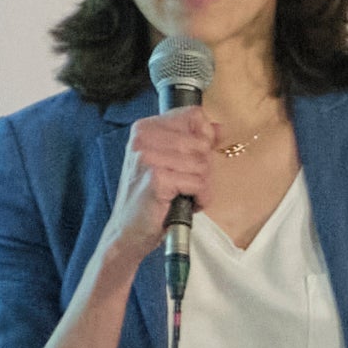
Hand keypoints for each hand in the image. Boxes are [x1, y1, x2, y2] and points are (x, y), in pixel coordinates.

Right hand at [101, 110, 233, 272]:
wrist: (127, 231)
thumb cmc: (149, 198)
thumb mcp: (170, 163)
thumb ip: (194, 141)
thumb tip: (219, 128)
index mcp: (145, 128)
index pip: (193, 116)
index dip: (204, 138)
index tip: (196, 157)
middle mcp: (143, 139)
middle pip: (201, 143)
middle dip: (203, 168)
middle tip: (187, 184)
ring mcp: (148, 158)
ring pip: (202, 164)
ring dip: (202, 186)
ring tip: (184, 195)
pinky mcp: (157, 179)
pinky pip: (198, 183)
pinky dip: (200, 198)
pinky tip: (186, 204)